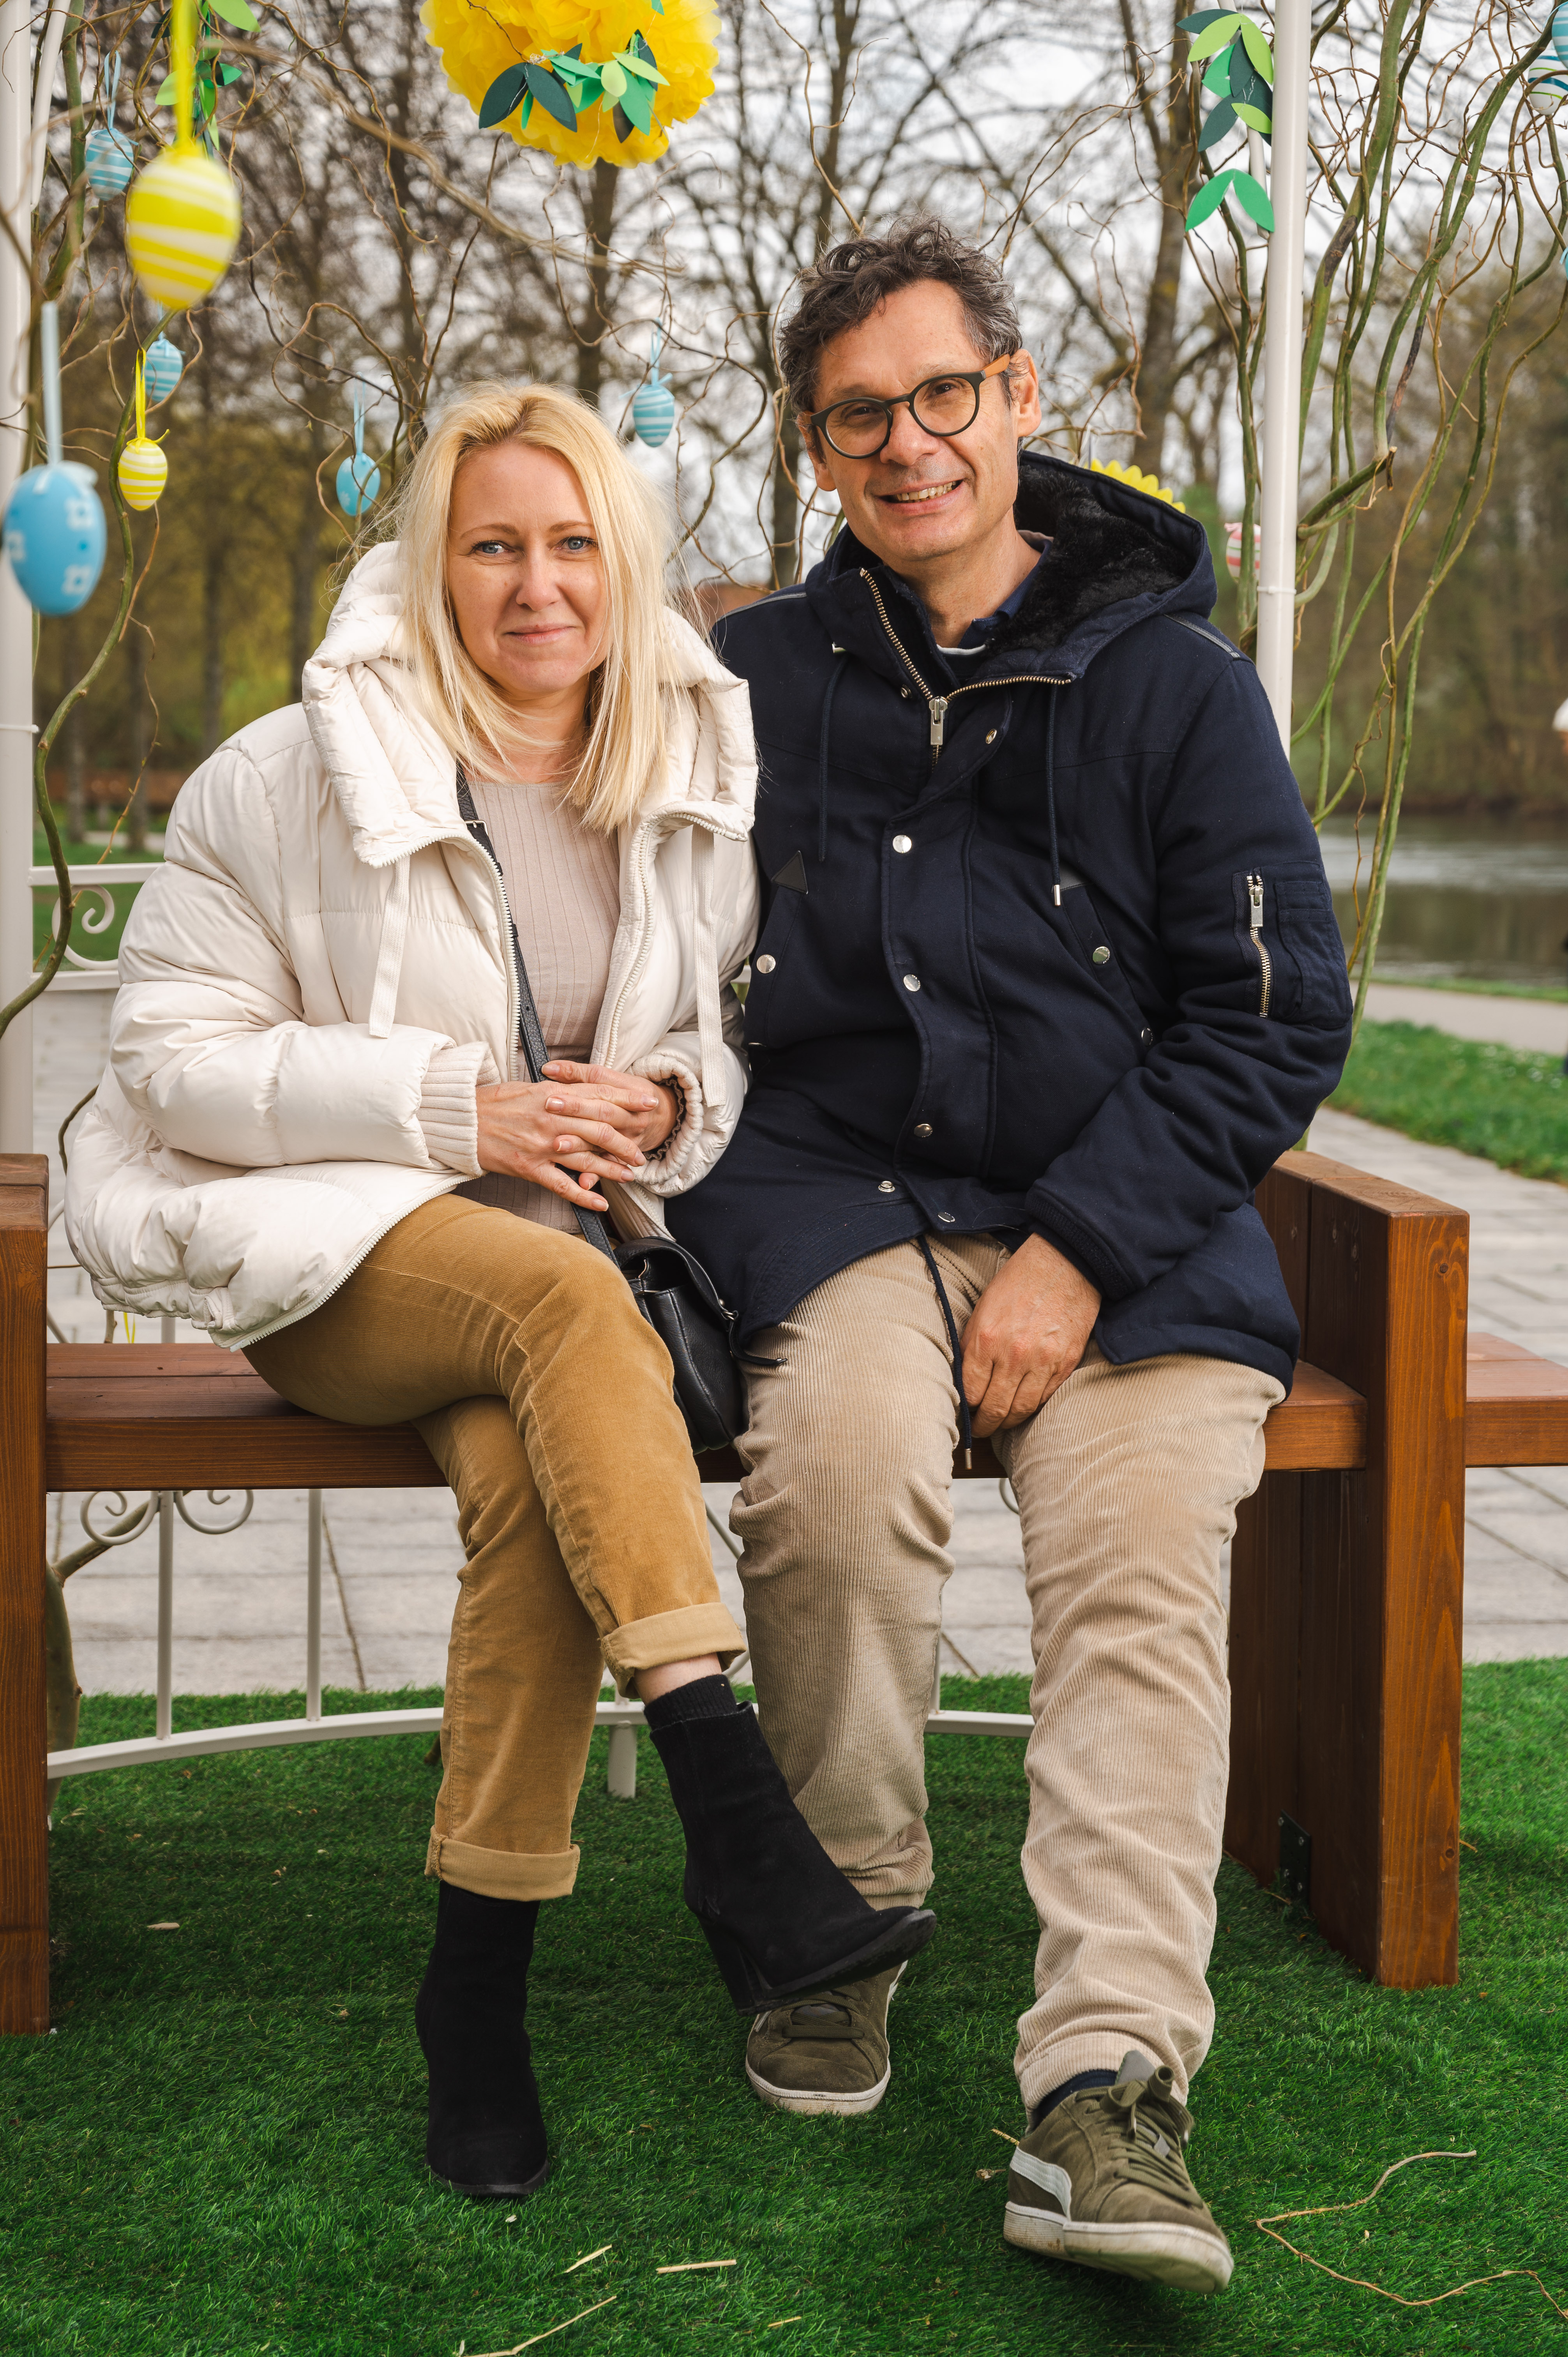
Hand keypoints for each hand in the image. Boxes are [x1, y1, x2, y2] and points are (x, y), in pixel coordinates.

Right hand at [476, 1063, 676, 1211]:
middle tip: (642, 1151)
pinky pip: (562, 1184)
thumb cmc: (493, 1103)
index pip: (599, 1096)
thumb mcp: (529, 1087)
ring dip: (612, 1168)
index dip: (627, 1101)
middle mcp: (551, 1118)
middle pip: (600, 1128)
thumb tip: (583, 1090)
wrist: (460, 1121)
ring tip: (631, 1175)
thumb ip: (558, 1090)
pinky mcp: (529, 1167)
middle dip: (627, 1140)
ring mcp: (541, 1145)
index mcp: (553, 1094)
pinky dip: (583, 1196)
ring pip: (586, 1157)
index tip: (648, 1104)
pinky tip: (600, 1204)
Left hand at [959, 1233, 1100, 1438]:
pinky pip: (1044, 1398)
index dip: (966, 1409)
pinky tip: (1024, 1406)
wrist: (1065, 1262)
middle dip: (984, 1424)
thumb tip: (963, 1379)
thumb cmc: (1020, 1281)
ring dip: (1008, 1422)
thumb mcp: (984, 1308)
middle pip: (994, 1409)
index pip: (969, 1392)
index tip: (964, 1415)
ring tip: (1001, 1423)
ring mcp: (1042, 1361)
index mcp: (986, 1339)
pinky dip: (1032, 1406)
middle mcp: (1013, 1355)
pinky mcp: (1065, 1363)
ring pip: (1021, 1410)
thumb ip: (973, 1345)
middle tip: (981, 1429)